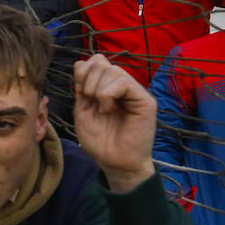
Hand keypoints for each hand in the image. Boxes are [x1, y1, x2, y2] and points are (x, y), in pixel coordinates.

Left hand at [73, 55, 156, 192]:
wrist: (115, 162)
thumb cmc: (100, 141)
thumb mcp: (82, 111)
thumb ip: (81, 89)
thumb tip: (80, 64)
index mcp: (106, 87)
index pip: (95, 61)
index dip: (83, 71)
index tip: (80, 92)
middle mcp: (121, 86)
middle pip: (101, 61)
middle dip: (88, 80)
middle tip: (90, 101)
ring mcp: (134, 92)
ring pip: (113, 70)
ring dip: (98, 90)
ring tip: (102, 109)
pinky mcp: (145, 100)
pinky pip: (123, 82)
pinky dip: (108, 95)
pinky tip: (108, 110)